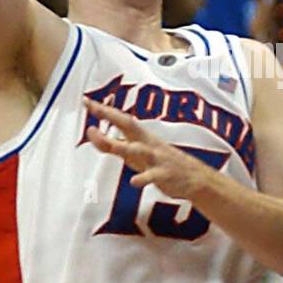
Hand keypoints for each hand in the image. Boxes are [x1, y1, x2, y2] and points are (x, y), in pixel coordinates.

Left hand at [83, 97, 213, 198]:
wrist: (195, 178)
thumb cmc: (162, 164)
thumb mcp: (137, 154)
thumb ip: (115, 145)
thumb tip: (92, 135)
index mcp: (141, 137)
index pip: (120, 119)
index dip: (103, 111)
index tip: (86, 101)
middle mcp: (148, 144)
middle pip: (128, 125)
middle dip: (111, 116)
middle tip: (94, 107)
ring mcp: (156, 158)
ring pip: (138, 150)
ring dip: (123, 146)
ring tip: (107, 143)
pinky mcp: (165, 175)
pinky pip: (152, 176)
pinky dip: (143, 178)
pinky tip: (134, 181)